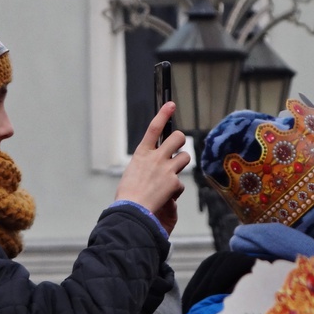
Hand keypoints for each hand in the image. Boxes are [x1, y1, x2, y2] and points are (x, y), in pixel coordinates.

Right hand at [115, 101, 190, 234]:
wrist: (132, 209)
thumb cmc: (128, 193)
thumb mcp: (133, 172)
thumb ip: (146, 163)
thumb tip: (156, 163)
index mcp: (142, 153)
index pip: (154, 128)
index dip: (163, 114)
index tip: (171, 104)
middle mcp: (156, 157)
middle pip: (177, 138)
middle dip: (180, 141)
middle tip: (177, 147)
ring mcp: (166, 169)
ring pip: (185, 157)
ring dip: (181, 163)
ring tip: (172, 173)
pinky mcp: (174, 182)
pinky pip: (181, 183)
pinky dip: (175, 189)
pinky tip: (165, 195)